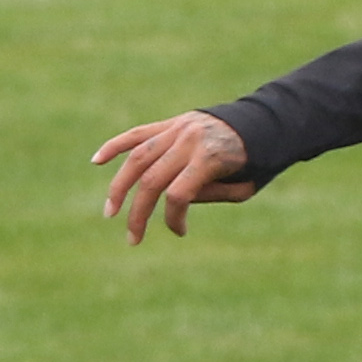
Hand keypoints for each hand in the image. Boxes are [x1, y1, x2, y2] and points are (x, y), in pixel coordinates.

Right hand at [90, 112, 254, 239]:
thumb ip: (211, 195)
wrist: (264, 122)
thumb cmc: (258, 162)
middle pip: (152, 180)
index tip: (181, 232)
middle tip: (133, 239)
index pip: (178, 194)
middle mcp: (189, 141)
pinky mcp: (171, 123)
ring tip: (110, 211)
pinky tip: (97, 161)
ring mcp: (177, 129)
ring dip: (119, 186)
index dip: (173, 218)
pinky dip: (115, 145)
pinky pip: (138, 133)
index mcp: (210, 158)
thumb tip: (175, 202)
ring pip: (137, 158)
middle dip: (139, 213)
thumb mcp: (245, 186)